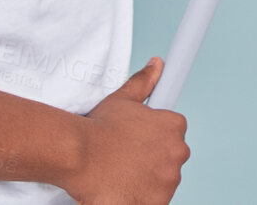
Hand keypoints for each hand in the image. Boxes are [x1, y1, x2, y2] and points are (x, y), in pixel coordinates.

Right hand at [63, 57, 189, 204]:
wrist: (78, 156)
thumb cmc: (98, 129)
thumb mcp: (122, 100)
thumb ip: (144, 82)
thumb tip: (157, 64)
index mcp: (174, 126)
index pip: (173, 133)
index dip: (152, 138)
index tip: (136, 143)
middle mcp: (178, 152)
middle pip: (169, 158)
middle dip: (151, 160)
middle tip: (124, 159)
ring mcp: (169, 180)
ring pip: (162, 181)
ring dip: (146, 179)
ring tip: (120, 173)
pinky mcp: (157, 203)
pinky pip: (154, 201)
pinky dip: (141, 197)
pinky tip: (123, 189)